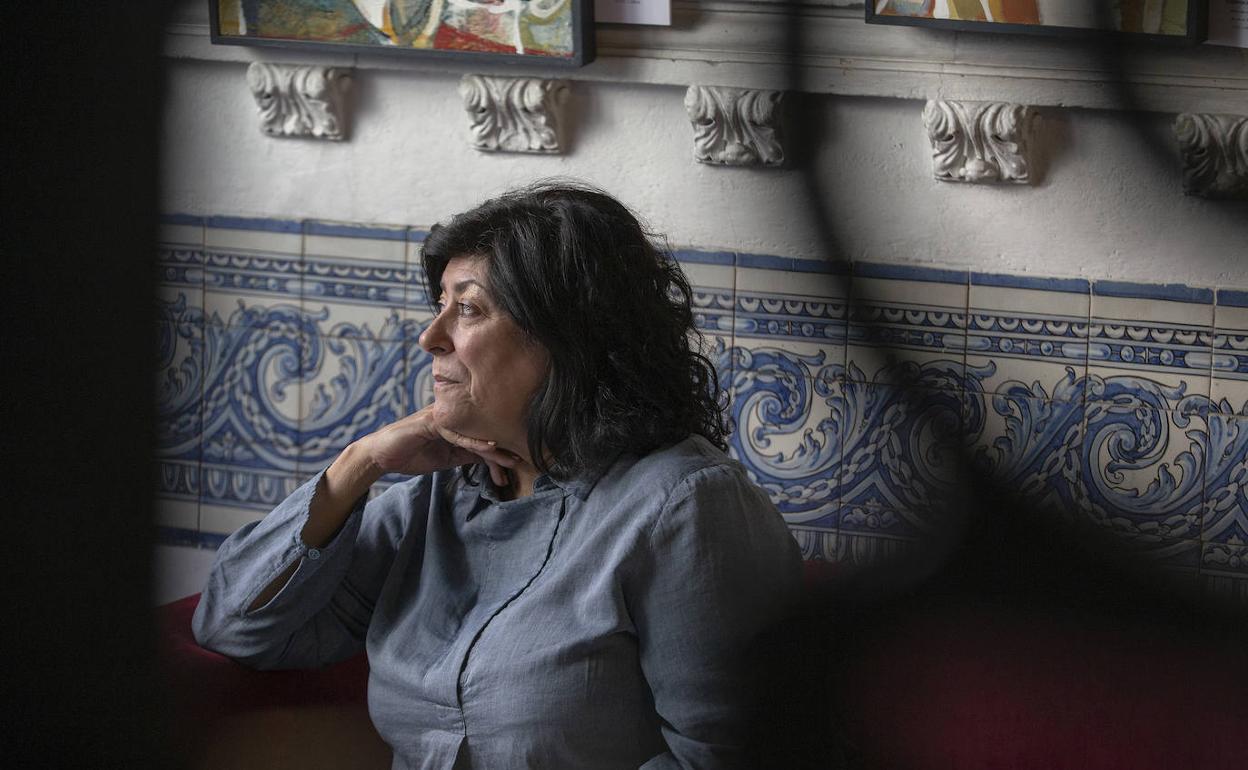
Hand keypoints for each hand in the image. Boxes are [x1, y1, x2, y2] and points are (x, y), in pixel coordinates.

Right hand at [356, 404, 519, 486]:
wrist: (382, 455)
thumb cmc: (413, 455)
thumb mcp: (447, 458)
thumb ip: (466, 454)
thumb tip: (490, 459)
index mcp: (456, 425)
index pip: (483, 436)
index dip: (499, 452)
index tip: (515, 465)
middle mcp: (452, 418)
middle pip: (483, 431)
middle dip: (502, 450)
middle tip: (520, 462)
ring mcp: (442, 418)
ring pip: (474, 432)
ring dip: (493, 449)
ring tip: (510, 460)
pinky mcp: (432, 422)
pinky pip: (457, 434)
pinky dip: (473, 442)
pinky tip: (489, 447)